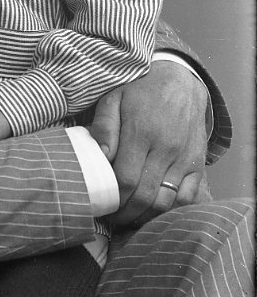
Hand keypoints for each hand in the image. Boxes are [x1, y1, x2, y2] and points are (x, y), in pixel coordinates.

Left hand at [89, 60, 209, 225]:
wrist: (180, 79)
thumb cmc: (141, 89)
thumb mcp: (114, 97)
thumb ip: (105, 126)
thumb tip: (99, 156)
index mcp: (141, 132)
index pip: (125, 179)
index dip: (112, 198)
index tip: (100, 205)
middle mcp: (165, 148)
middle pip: (144, 196)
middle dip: (124, 213)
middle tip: (110, 217)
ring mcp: (184, 158)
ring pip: (165, 201)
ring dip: (145, 216)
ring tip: (128, 217)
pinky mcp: (197, 163)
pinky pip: (187, 197)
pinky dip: (171, 210)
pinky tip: (153, 210)